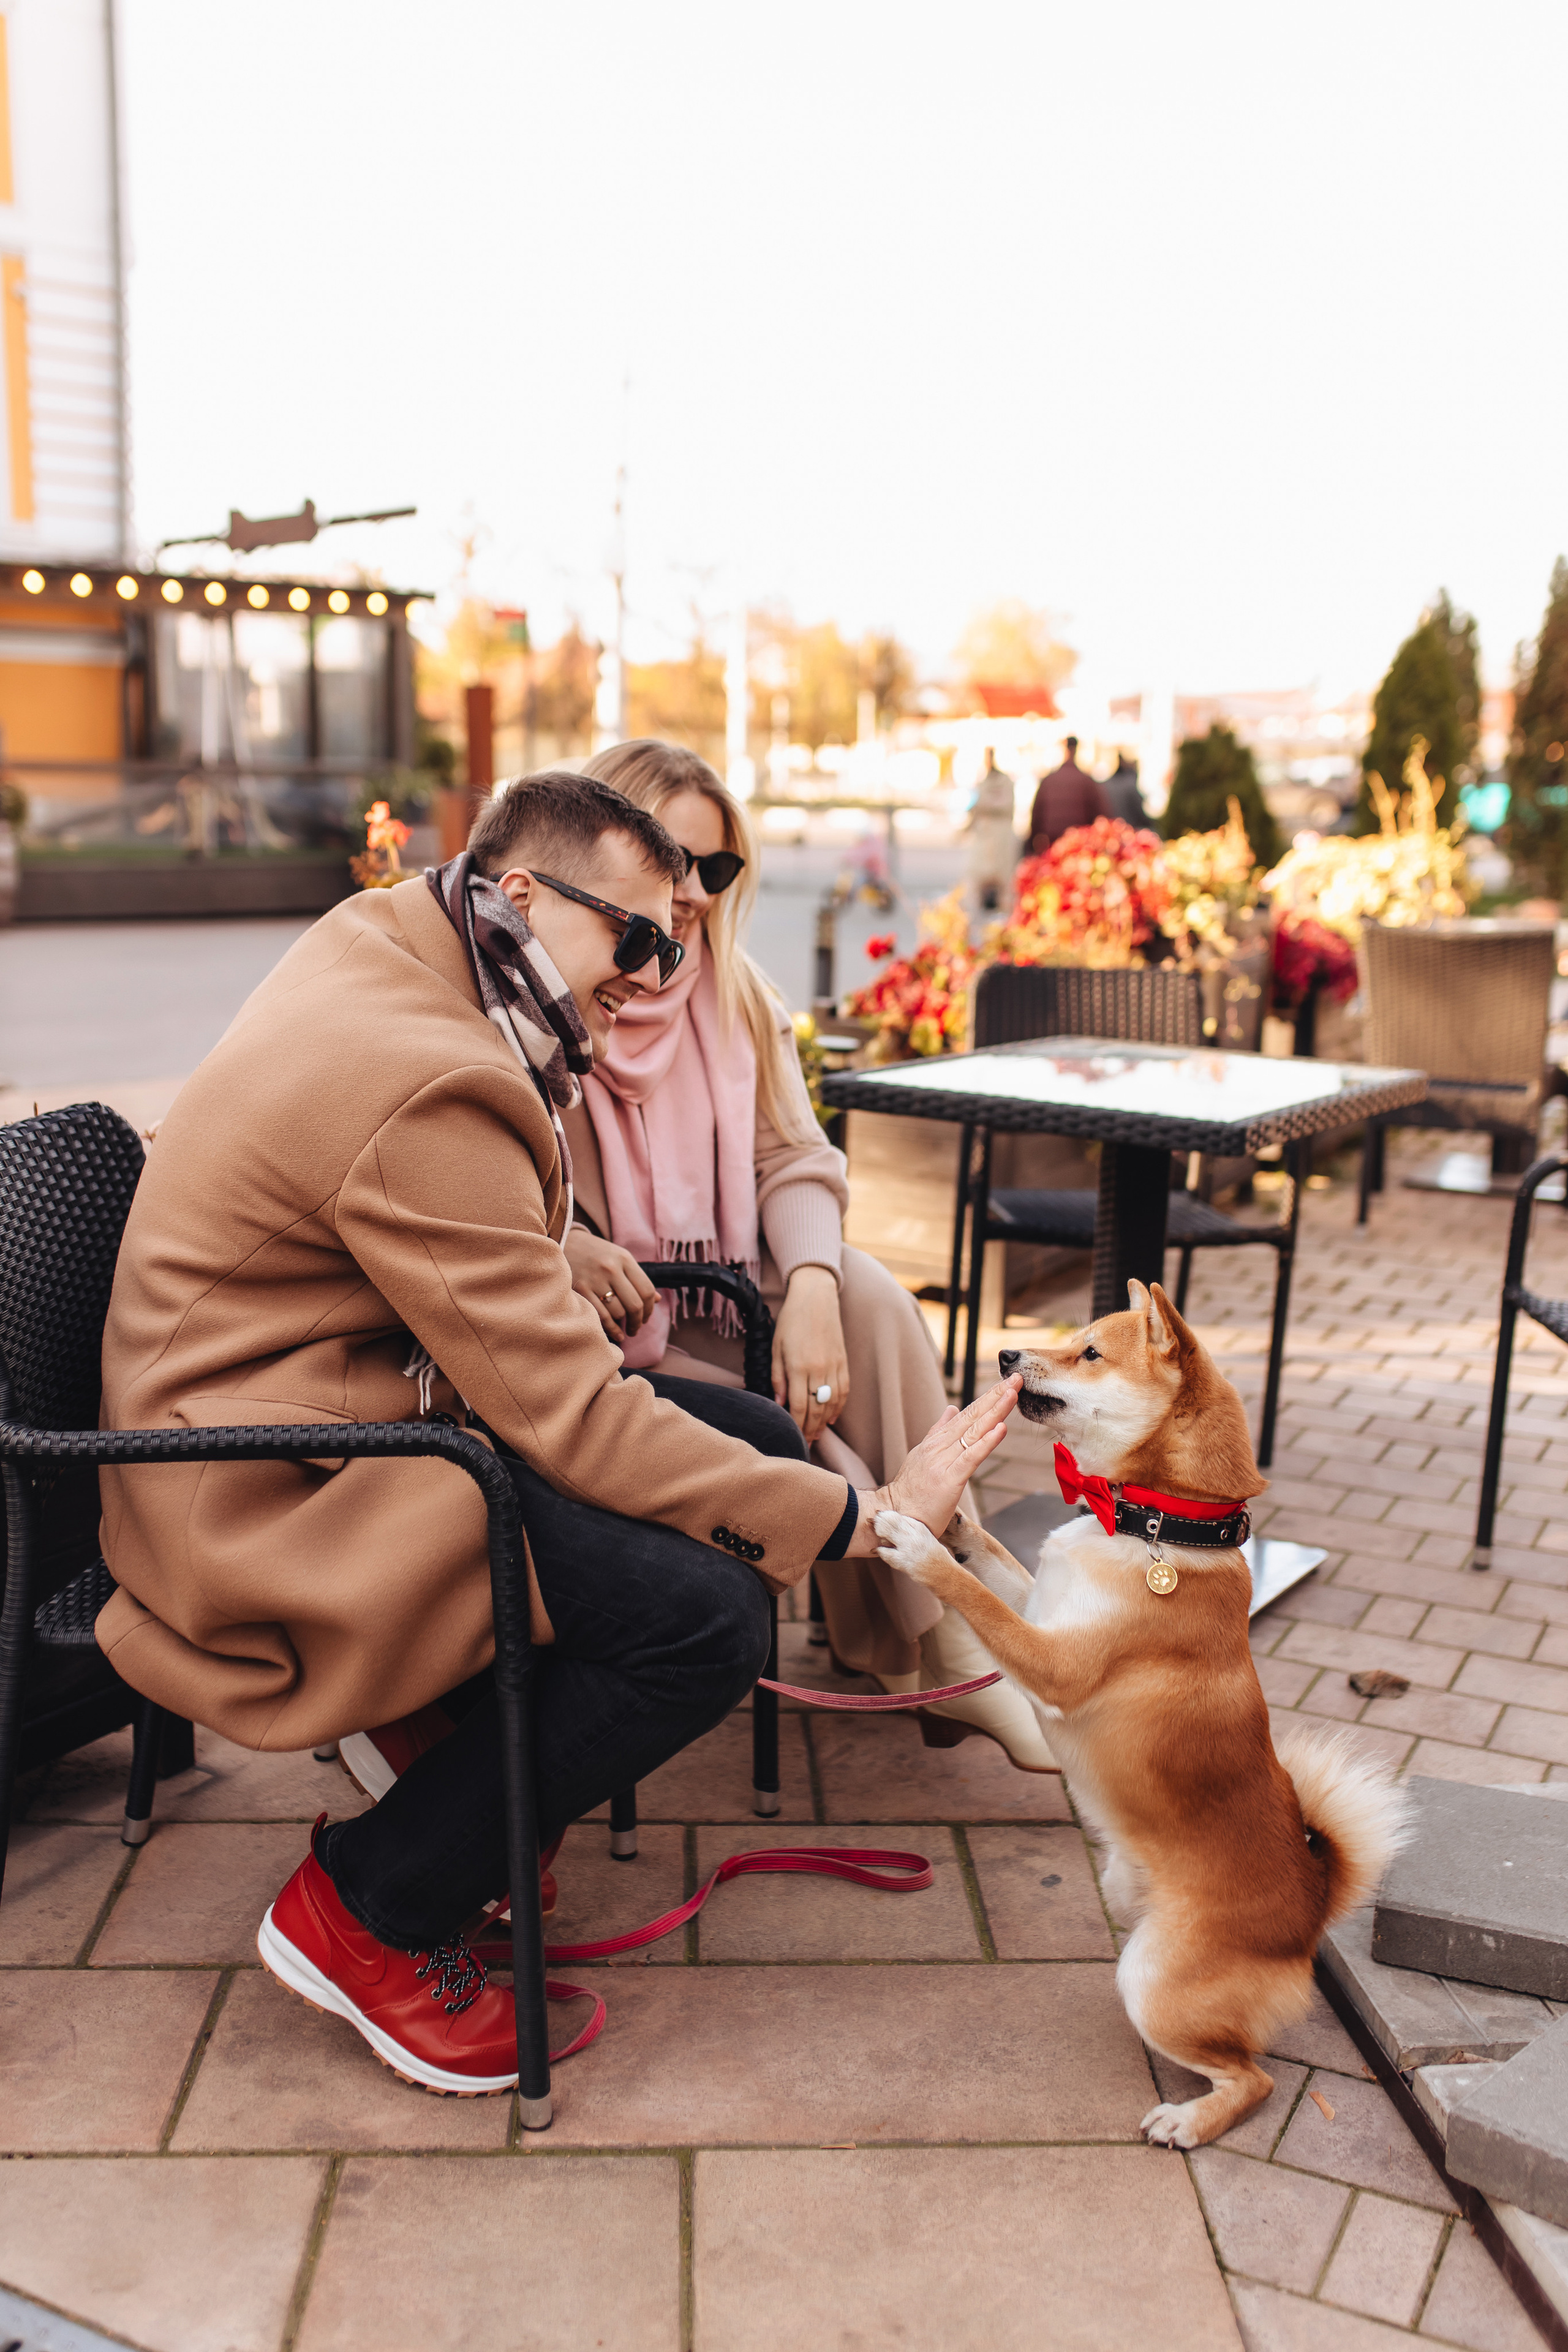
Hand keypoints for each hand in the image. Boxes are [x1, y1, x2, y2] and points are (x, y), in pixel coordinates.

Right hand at [563, 1227, 657, 1340]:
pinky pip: (601, 1316)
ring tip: (622, 1326)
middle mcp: (611, 1268)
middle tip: (636, 1329)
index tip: (646, 1318)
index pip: (647, 1290)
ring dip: (623, 1324)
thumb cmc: (596, 1254)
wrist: (565, 1242)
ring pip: (618, 1312)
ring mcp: (595, 1279)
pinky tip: (616, 1334)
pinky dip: (612, 1329)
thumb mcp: (619, 1258)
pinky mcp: (580, 1289)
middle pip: (635, 1304)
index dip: (650, 1309)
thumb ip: (637, 1277)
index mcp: (625, 1259)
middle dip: (638, 1322)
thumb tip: (657, 1300)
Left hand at [772, 1265, 849, 1442]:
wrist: (816, 1297)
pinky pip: (843, 1391)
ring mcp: (834, 1366)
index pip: (799, 1406)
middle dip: (810, 1429)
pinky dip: (838, 1407)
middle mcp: (818, 1369)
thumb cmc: (791, 1321)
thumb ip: (777, 1376)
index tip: (793, 1437)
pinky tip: (831, 1417)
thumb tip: (778, 1403)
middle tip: (805, 1444)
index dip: (797, 1425)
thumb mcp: (776, 1347)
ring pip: (831, 1403)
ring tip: (817, 1435)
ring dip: (824, 1422)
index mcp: (799, 1366)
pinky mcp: (843, 1362)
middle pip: (816, 1409)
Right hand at [845, 1376, 1020, 1554]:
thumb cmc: (910, 1493)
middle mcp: (939, 1447)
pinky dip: (987, 1442)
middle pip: (972, 1417)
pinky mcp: (948, 1480)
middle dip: (995, 1397)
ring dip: (995, 1411)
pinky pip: (971, 1458)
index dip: (987, 1398)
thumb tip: (951, 1408)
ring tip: (1012, 1394)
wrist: (893, 1517)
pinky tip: (1001, 1429)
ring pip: (973, 1432)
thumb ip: (937, 1432)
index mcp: (935, 1442)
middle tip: (1015, 1378)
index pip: (966, 1414)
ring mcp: (943, 1462)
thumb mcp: (921, 1456)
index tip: (1005, 1384)